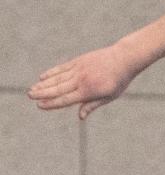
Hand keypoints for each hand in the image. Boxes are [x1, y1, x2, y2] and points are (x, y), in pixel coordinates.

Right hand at [28, 43, 146, 119]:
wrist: (125, 57)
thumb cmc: (119, 80)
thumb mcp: (110, 96)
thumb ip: (93, 105)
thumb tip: (80, 117)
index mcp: (89, 91)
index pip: (66, 99)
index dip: (52, 103)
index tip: (39, 106)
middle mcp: (81, 80)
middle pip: (58, 88)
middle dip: (42, 93)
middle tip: (29, 96)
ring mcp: (80, 69)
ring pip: (58, 78)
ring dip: (44, 84)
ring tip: (32, 89)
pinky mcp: (80, 61)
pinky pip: (63, 68)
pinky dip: (52, 72)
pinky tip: (43, 76)